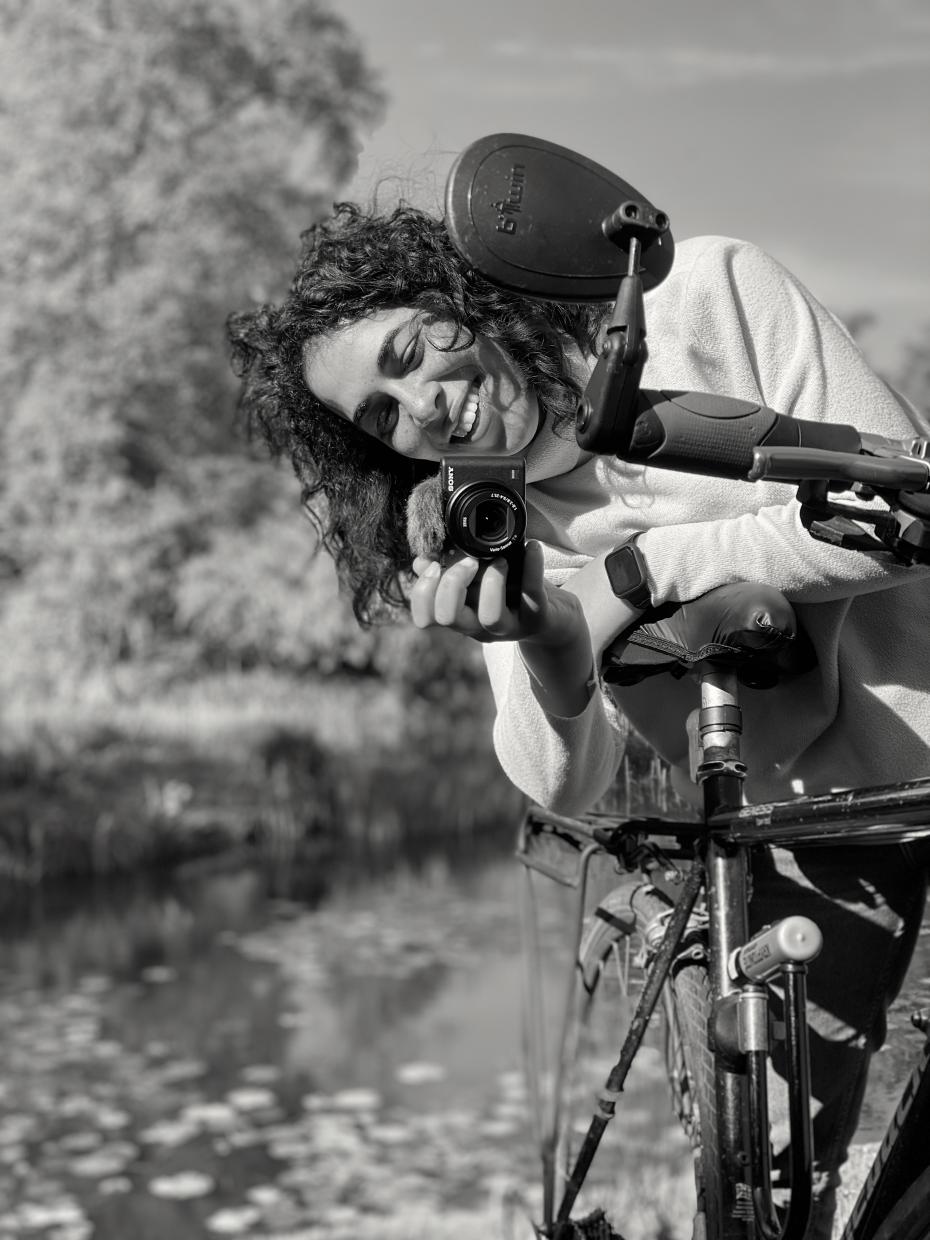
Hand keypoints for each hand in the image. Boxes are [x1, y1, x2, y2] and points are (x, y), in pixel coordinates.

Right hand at [410, 540, 586, 647]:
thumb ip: (450, 572)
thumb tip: (421, 560)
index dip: (423, 592)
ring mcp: (509, 627)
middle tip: (469, 561)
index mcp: (460, 616)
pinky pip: (532, 594)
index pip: (425, 618)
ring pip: (489, 617)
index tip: (434, 565)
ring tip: (500, 560)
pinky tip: (532, 547)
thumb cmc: (510, 594)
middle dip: (452, 582)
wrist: (554, 617)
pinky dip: (532, 566)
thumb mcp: (477, 582)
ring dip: (492, 581)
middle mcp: (479, 628)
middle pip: (448, 617)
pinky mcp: (537, 619)